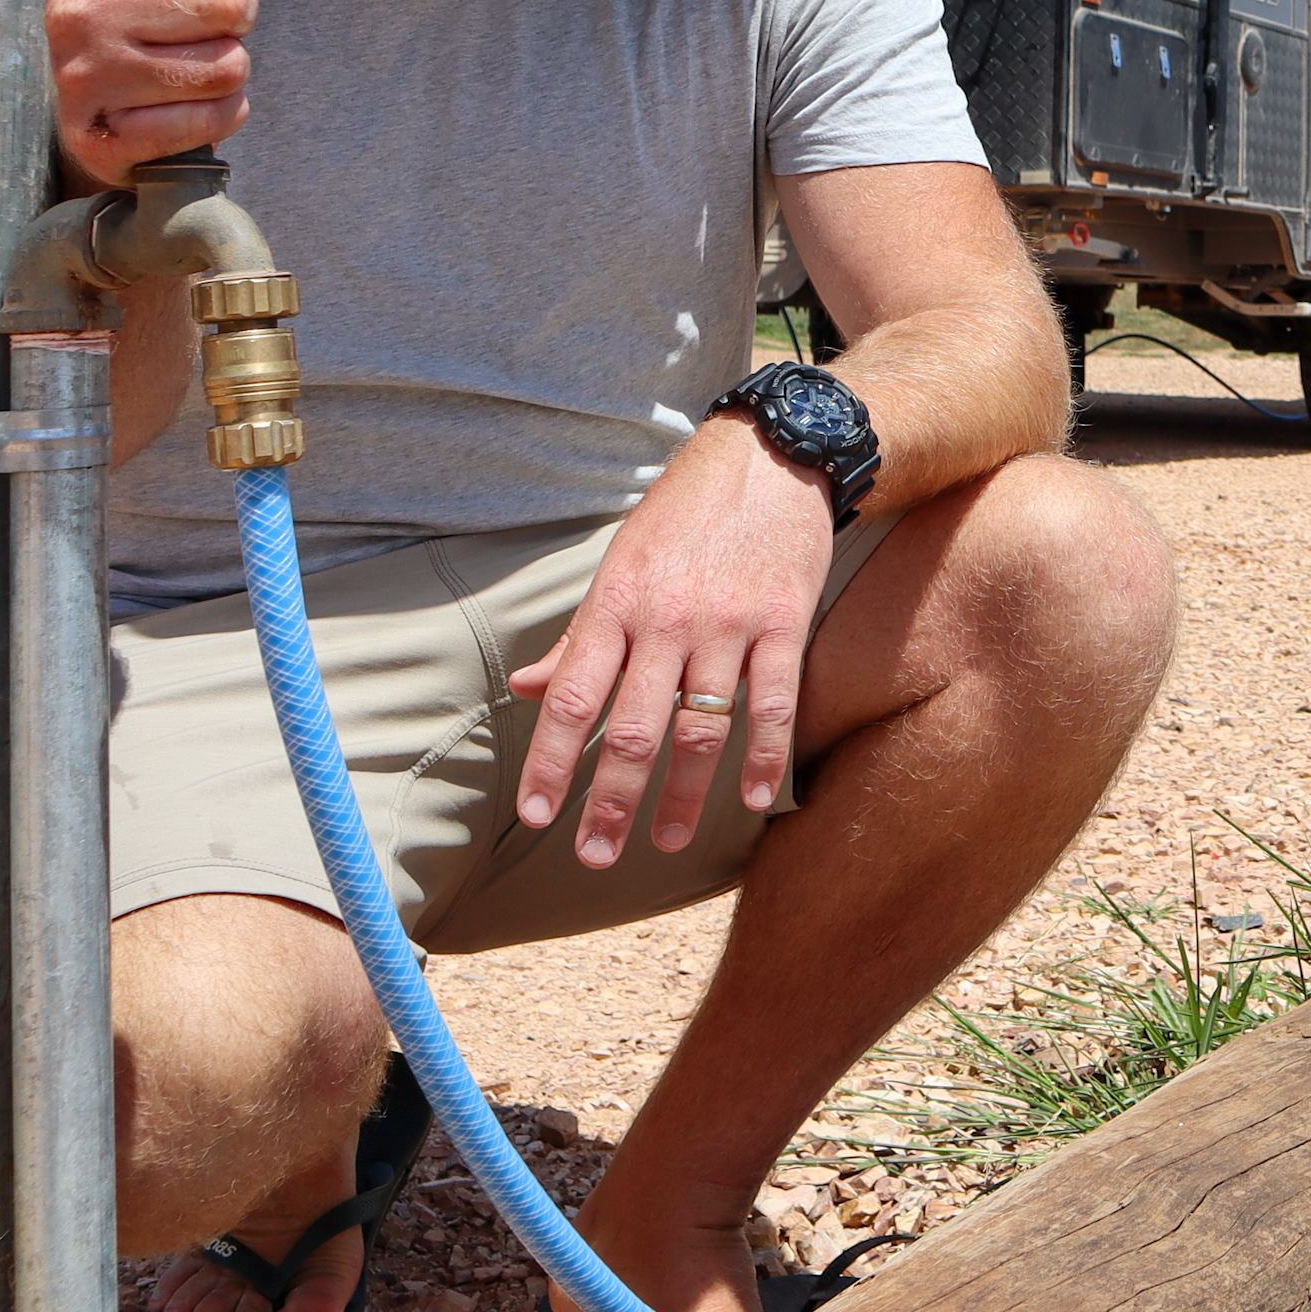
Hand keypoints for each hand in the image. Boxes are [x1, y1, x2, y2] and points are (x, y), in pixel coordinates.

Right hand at [44, 0, 277, 191]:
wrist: (93, 109)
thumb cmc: (147, 13)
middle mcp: (77, 7)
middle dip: (235, 17)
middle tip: (200, 29)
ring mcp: (85, 74)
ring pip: (229, 64)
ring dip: (229, 67)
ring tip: (189, 65)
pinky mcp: (104, 135)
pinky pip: (216, 117)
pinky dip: (220, 114)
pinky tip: (184, 105)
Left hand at [510, 416, 831, 864]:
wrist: (770, 455)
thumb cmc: (684, 515)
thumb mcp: (618, 564)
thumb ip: (578, 636)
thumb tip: (526, 689)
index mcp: (616, 605)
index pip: (571, 698)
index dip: (552, 762)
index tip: (536, 816)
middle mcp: (667, 620)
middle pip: (634, 729)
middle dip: (612, 802)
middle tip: (595, 856)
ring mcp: (728, 624)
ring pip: (701, 728)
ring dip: (683, 796)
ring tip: (665, 842)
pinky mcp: (784, 622)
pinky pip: (774, 703)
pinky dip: (765, 758)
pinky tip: (755, 798)